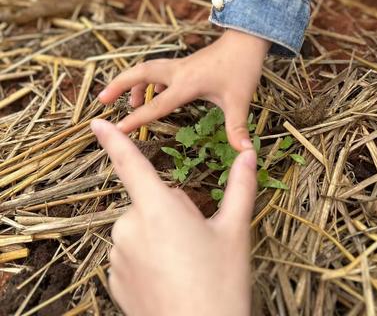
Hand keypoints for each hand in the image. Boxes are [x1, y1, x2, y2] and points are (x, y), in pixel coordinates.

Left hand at [91, 119, 256, 315]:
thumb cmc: (220, 284)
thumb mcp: (235, 230)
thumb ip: (240, 185)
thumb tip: (248, 152)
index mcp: (158, 208)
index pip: (131, 164)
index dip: (114, 140)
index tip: (97, 123)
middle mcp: (130, 228)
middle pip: (152, 201)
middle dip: (173, 210)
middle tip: (198, 240)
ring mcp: (118, 256)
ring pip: (142, 227)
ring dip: (161, 235)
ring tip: (186, 263)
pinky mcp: (114, 279)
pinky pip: (132, 253)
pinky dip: (149, 257)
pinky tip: (170, 278)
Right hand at [98, 29, 269, 150]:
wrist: (247, 39)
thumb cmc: (242, 68)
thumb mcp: (239, 100)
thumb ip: (237, 127)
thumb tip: (245, 151)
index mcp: (186, 84)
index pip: (156, 105)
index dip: (135, 119)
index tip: (116, 129)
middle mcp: (178, 72)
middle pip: (140, 73)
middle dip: (118, 84)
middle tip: (102, 100)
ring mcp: (181, 66)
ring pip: (148, 69)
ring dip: (133, 82)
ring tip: (128, 101)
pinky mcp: (186, 64)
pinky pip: (161, 71)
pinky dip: (151, 81)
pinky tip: (155, 92)